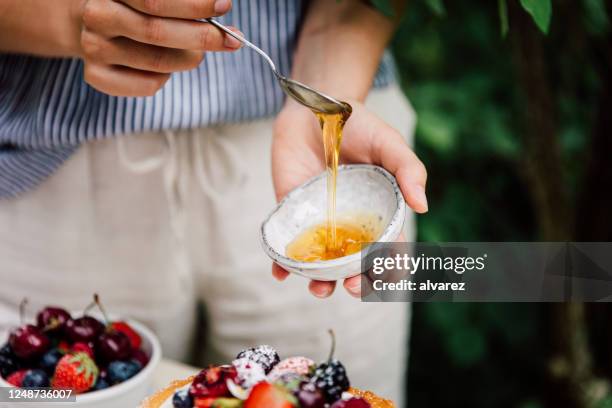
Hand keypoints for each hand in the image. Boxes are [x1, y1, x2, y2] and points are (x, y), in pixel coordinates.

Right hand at [79, 0, 240, 95]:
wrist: (90, 22)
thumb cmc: (135, 5)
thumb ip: (184, 2)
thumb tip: (224, 14)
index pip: (155, 0)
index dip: (194, 5)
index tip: (224, 6)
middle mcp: (97, 16)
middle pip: (156, 31)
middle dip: (202, 36)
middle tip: (232, 39)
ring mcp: (93, 48)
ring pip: (159, 62)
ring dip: (189, 58)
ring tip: (196, 50)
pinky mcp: (96, 76)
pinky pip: (148, 85)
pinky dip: (167, 77)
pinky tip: (167, 66)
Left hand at [271, 100, 427, 297]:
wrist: (314, 108)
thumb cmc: (358, 124)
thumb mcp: (388, 142)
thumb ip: (408, 169)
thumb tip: (423, 207)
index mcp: (379, 213)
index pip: (390, 250)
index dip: (390, 269)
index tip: (383, 275)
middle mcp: (351, 224)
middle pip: (357, 266)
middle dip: (357, 283)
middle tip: (352, 286)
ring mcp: (321, 223)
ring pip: (323, 265)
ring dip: (321, 284)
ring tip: (319, 289)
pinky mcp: (293, 215)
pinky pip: (288, 246)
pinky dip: (283, 265)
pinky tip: (280, 272)